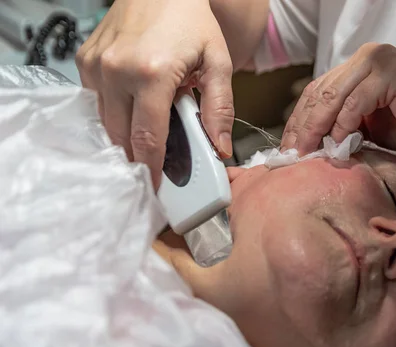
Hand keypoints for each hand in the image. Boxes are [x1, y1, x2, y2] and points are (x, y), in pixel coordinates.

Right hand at [76, 0, 234, 189]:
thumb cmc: (191, 20)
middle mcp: (116, 72)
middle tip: (157, 163)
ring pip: (106, 122)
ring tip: (150, 129)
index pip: (147, 138)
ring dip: (127, 134)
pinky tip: (135, 103)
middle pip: (122, 136)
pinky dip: (116, 111)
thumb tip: (220, 148)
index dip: (152, 168)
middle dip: (139, 155)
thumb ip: (220, 107)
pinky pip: (97, 101)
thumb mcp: (217, 61)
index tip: (156, 187)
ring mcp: (96, 66)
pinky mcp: (86, 61)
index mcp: (151, 74)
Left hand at [280, 43, 395, 159]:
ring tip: (306, 152)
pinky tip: (337, 144)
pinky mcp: (391, 74)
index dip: (299, 120)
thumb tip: (307, 143)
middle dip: (302, 126)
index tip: (288, 147)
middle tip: (291, 153)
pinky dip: (343, 124)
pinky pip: (356, 102)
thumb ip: (340, 125)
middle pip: (320, 92)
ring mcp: (379, 62)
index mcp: (358, 67)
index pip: (317, 91)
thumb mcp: (367, 126)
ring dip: (316, 128)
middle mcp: (366, 58)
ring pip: (333, 96)